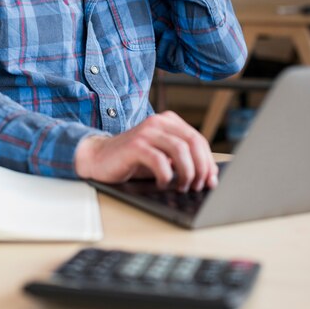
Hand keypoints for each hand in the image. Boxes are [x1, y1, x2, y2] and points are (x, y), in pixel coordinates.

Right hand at [74, 112, 218, 191]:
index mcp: (168, 121)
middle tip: (199, 186)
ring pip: (180, 150)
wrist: (98, 158)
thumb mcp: (162, 157)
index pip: (198, 139)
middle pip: (193, 143)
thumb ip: (183, 160)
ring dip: (187, 173)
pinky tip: (163, 184)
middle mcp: (158, 122)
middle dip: (201, 168)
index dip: (208, 162)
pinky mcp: (135, 145)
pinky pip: (160, 160)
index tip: (211, 181)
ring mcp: (146, 132)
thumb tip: (210, 177)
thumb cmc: (132, 160)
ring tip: (182, 187)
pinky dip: (167, 176)